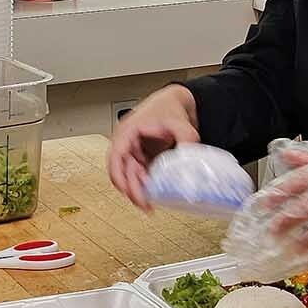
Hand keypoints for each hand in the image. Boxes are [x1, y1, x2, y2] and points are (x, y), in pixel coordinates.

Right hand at [107, 85, 200, 210]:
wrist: (175, 102)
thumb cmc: (168, 108)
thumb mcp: (180, 123)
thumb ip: (187, 139)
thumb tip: (190, 156)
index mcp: (127, 131)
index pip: (116, 156)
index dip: (120, 175)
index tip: (128, 190)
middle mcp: (126, 143)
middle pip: (120, 170)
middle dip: (130, 188)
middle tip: (143, 203)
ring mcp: (134, 152)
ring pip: (127, 176)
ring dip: (136, 190)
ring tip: (147, 204)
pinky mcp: (142, 158)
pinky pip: (138, 175)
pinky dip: (143, 186)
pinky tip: (152, 195)